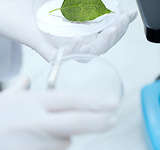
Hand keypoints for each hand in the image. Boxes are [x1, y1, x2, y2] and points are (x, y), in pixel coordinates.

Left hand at [0, 0, 136, 61]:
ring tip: (112, 30)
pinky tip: (88, 44)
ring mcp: (58, 44)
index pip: (103, 30)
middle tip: (122, 20)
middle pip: (100, 43)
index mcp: (76, 26)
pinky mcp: (44, 48)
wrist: (2, 2)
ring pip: (87, 51)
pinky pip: (63, 56)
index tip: (128, 13)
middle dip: (116, 33)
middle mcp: (70, 38)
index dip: (119, 24)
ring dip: (103, 43)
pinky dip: (77, 52)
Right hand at [0, 75, 116, 149]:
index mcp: (34, 102)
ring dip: (65, 135)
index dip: (93, 101)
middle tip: (113, 118)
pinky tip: (39, 140)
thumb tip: (26, 79)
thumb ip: (20, 87)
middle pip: (77, 121)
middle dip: (99, 121)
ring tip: (44, 129)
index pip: (70, 99)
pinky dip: (54, 145)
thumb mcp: (7, 97)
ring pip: (66, 140)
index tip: (111, 103)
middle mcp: (39, 122)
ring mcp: (38, 143)